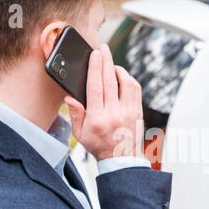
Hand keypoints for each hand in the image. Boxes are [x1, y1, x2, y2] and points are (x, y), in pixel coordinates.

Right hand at [65, 44, 143, 160]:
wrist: (121, 159)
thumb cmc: (98, 145)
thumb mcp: (80, 134)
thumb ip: (75, 114)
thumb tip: (70, 97)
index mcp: (97, 118)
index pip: (96, 87)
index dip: (95, 68)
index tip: (94, 55)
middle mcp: (114, 114)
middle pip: (110, 81)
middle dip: (106, 61)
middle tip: (103, 48)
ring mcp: (128, 113)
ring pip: (126, 83)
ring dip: (119, 70)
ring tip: (111, 65)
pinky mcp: (138, 112)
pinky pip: (135, 90)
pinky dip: (128, 80)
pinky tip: (122, 77)